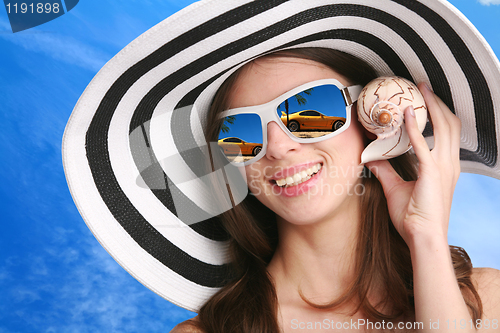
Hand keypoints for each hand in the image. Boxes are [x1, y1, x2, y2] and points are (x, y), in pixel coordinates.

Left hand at [365, 83, 460, 244]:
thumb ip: (385, 171)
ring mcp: (444, 167)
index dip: (437, 113)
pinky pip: (423, 143)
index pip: (447, 132)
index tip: (423, 99)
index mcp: (445, 167)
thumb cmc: (413, 217)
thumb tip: (371, 158)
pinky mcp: (432, 172)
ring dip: (432, 106)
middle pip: (450, 123)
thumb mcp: (396, 188)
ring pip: (444, 126)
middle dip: (438, 102)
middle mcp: (449, 164)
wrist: (422, 237)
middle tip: (422, 87)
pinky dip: (415, 127)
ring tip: (419, 91)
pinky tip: (405, 114)